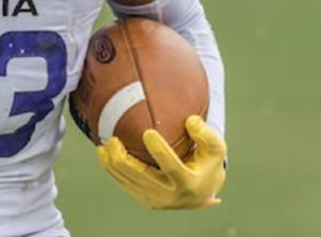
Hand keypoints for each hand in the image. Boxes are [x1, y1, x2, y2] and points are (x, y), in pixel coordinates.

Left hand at [96, 115, 226, 209]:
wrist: (201, 193)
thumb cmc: (207, 164)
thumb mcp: (215, 148)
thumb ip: (205, 134)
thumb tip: (190, 120)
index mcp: (188, 182)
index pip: (170, 165)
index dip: (159, 150)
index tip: (147, 132)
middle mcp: (170, 194)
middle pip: (139, 175)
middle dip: (121, 157)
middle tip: (113, 138)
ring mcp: (155, 199)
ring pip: (127, 180)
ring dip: (111, 162)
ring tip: (104, 143)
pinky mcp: (145, 200)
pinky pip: (124, 184)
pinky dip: (111, 170)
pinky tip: (104, 155)